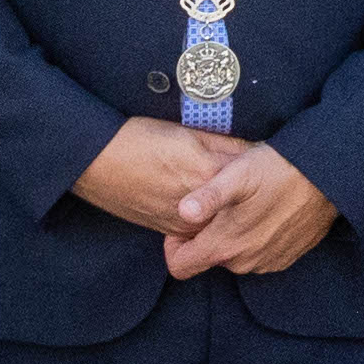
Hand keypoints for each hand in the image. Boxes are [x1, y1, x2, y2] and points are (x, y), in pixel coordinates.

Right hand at [73, 116, 251, 237]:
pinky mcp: (168, 230)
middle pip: (240, 204)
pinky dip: (207, 219)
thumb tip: (253, 151)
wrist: (96, 162)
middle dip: (250, 195)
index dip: (261, 168)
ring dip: (229, 210)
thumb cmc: (140, 140)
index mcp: (210, 176)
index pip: (252, 175)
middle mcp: (202, 207)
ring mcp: (184, 223)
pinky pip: (198, 228)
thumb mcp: (188, 133)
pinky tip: (207, 207)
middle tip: (257, 183)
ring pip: (220, 220)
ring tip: (235, 197)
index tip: (267, 163)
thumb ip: (224, 145)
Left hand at [160, 142, 339, 278]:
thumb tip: (181, 211)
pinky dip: (257, 238)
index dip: (175, 245)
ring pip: (235, 256)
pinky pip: (259, 255)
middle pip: (209, 259)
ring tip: (245, 203)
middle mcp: (244, 263)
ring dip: (234, 236)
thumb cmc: (280, 170)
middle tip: (220, 203)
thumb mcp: (239, 174)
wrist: (329, 177)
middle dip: (208, 235)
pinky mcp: (287, 258)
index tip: (187, 221)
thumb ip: (207, 196)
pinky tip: (266, 210)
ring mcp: (267, 263)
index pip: (180, 266)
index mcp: (224, 246)